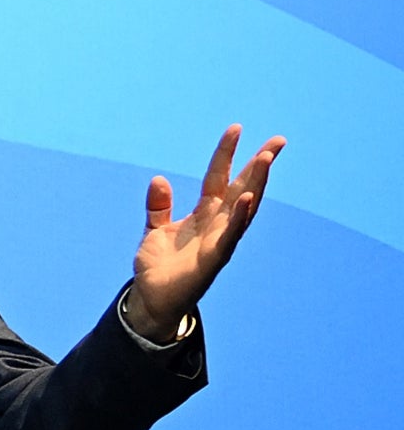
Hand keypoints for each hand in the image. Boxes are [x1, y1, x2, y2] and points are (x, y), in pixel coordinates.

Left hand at [128, 124, 283, 340]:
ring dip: (256, 184)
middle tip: (277, 140)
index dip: (226, 154)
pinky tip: (246, 198)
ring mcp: (219, 240)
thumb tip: (159, 179)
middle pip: (242, 188)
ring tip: (266, 158)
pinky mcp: (213, 259)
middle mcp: (217, 225)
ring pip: (243, 208)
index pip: (218, 178)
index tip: (236, 129)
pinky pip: (230, 234)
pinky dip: (238, 217)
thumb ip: (159, 206)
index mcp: (204, 215)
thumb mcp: (155, 230)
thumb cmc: (159, 267)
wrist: (151, 300)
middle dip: (259, 165)